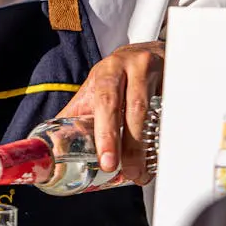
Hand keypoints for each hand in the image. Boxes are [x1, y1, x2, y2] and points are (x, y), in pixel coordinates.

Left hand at [55, 41, 163, 185]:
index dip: (106, 133)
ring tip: (140, 171)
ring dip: (146, 147)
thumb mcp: (94, 90)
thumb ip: (75, 115)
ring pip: (154, 113)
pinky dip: (164, 136)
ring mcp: (156, 73)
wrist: (144, 53)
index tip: (107, 162)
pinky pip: (172, 110)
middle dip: (130, 145)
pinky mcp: (174, 79)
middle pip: (134, 109)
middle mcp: (132, 69)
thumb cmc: (115, 76)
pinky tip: (158, 154)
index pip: (105, 102)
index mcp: (107, 72)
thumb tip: (51, 145)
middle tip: (127, 172)